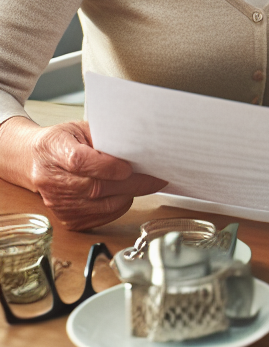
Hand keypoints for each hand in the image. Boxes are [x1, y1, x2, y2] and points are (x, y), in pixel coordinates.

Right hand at [24, 120, 164, 230]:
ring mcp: (58, 203)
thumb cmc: (62, 141)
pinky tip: (124, 194)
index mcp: (54, 151)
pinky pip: (100, 217)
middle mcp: (53, 181)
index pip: (80, 162)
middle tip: (155, 177)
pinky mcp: (67, 218)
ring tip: (141, 183)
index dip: (107, 166)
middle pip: (95, 187)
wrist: (35, 161)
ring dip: (128, 195)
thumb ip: (104, 137)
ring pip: (101, 206)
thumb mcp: (80, 128)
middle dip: (131, 183)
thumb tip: (136, 146)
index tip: (129, 166)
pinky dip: (118, 207)